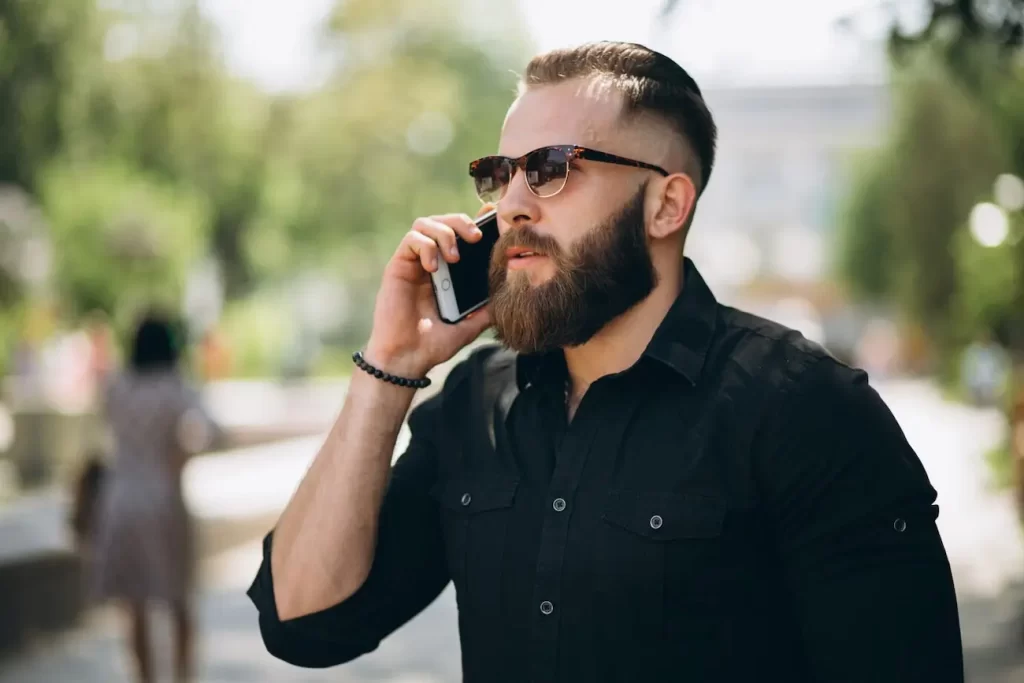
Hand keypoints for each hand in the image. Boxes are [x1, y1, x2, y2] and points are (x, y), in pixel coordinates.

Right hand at [364, 205, 495, 377]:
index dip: (475, 220)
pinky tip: (434, 267)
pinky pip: (411, 240)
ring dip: (444, 233)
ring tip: (454, 256)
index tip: (492, 216)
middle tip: (476, 237)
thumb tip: (510, 295)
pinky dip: (426, 246)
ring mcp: (413, 263)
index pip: (460, 235)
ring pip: (425, 224)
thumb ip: (487, 309)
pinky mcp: (397, 267)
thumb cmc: (435, 343)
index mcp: (448, 272)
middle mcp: (430, 262)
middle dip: (461, 222)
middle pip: (443, 221)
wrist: (408, 359)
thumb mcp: (471, 324)